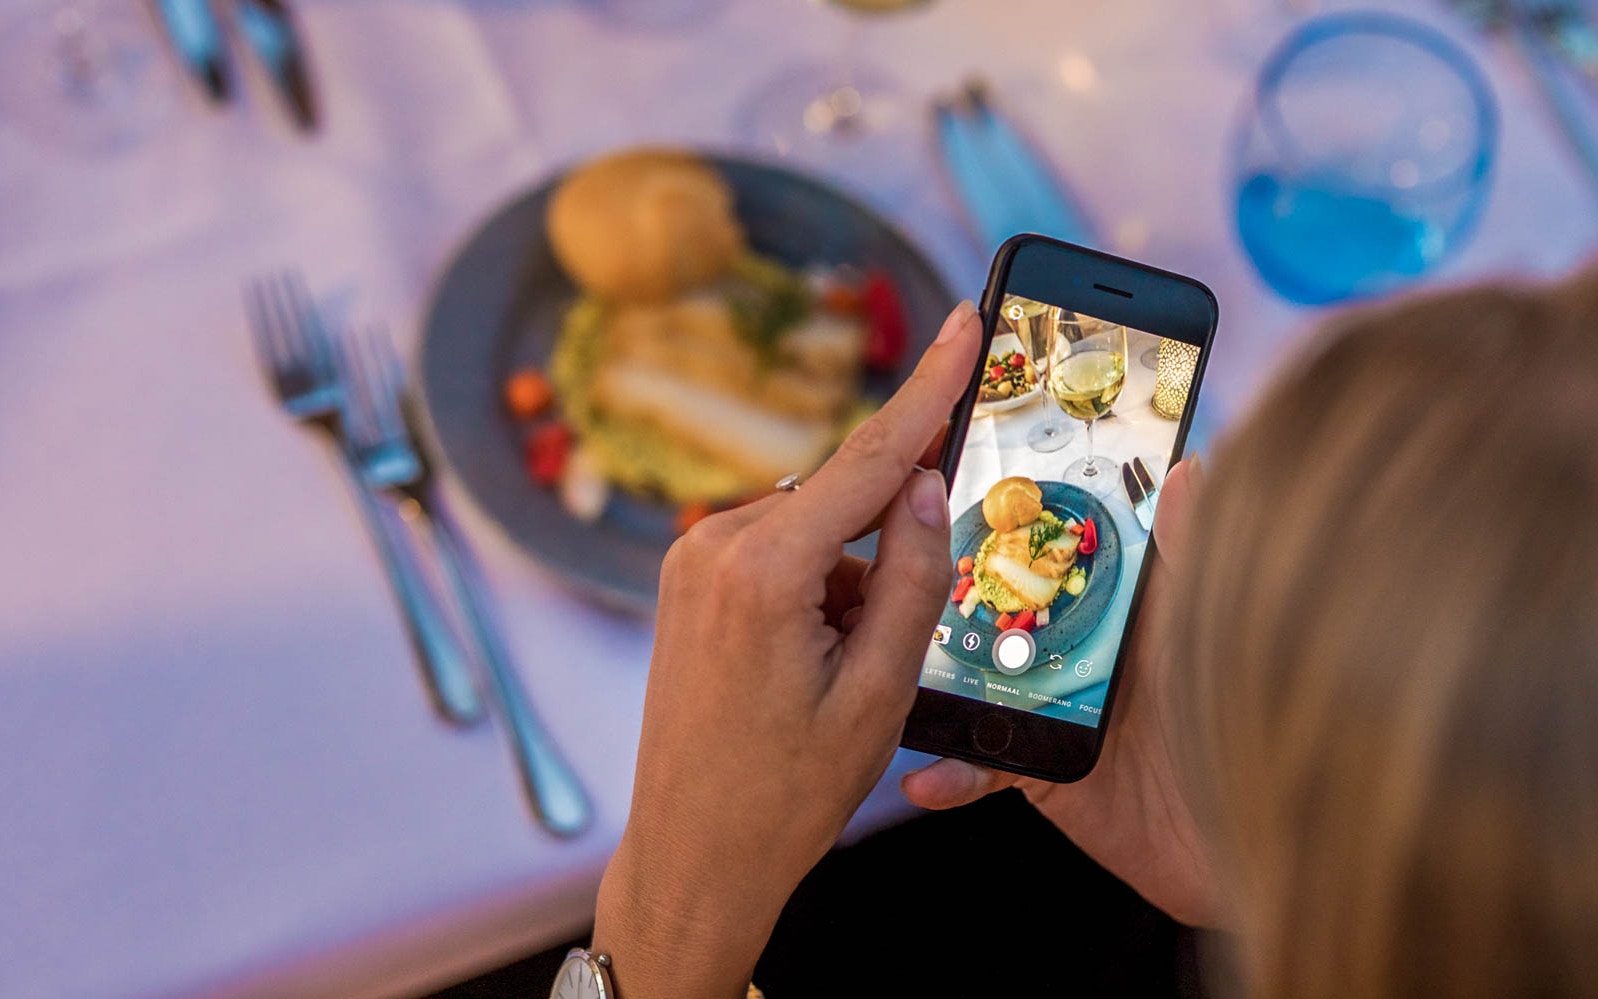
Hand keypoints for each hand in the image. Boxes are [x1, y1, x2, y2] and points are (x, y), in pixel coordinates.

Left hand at [592, 301, 983, 997]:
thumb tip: (923, 483)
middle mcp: (712, 544)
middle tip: (888, 640)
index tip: (964, 323)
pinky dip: (815, 588)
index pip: (867, 457)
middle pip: (841, 497)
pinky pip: (777, 552)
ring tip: (838, 678)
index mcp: (762, 569)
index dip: (929, 389)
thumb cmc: (785, 793)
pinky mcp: (687, 580)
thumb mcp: (879, 692)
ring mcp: (690, 560)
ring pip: (813, 530)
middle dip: (888, 545)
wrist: (692, 857)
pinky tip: (810, 664)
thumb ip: (911, 575)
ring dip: (849, 580)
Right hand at [900, 458, 1221, 926]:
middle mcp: (1071, 647)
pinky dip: (951, 773)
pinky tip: (926, 776)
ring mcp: (1048, 707)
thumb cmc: (1247, 710)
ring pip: (968, 682)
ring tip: (883, 662)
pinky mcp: (1038, 769)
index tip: (949, 480)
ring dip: (925, 678)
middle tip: (886, 568)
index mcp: (1112, 603)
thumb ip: (1194, 553)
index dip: (1000, 518)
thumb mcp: (1216, 623)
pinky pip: (981, 767)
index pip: (1045, 550)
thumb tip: (1187, 467)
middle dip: (938, 592)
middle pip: (990, 610)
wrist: (1253, 833)